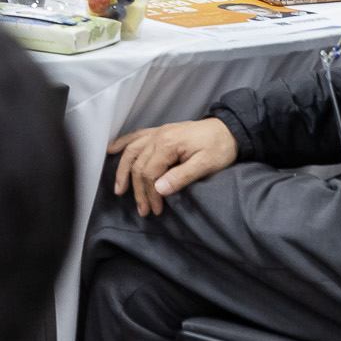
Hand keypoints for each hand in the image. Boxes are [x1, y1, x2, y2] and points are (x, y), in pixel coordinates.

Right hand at [108, 119, 238, 215]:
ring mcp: (157, 132)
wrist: (229, 130)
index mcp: (168, 144)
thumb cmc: (220, 148)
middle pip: (138, 165)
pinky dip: (122, 143)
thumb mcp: (206, 165)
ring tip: (119, 189)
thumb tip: (158, 189)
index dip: (149, 194)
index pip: (149, 173)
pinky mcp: (159, 131)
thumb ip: (181, 177)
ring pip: (132, 151)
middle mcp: (158, 136)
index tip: (155, 210)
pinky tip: (111, 150)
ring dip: (123, 171)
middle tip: (143, 210)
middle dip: (138, 190)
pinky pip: (136, 136)